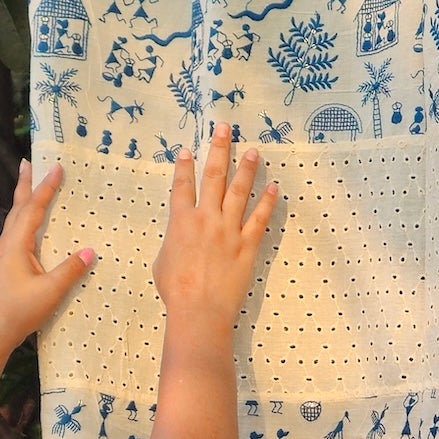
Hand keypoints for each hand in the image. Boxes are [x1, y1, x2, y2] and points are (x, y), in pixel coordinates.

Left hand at [0, 161, 95, 359]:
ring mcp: (3, 256)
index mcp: (16, 245)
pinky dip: (24, 220)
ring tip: (30, 187)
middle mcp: (6, 245)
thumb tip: (90, 252)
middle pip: (17, 207)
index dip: (46, 188)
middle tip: (29, 163)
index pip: (32, 209)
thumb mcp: (49, 292)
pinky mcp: (4, 267)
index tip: (57, 168)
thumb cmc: (16, 313)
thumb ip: (69, 271)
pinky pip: (16, 234)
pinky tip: (30, 228)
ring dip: (23, 200)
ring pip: (14, 220)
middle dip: (25, 184)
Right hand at [155, 124, 275, 335]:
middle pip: (213, 177)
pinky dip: (267, 202)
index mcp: (180, 221)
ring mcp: (228, 230)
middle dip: (219, 150)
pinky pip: (259, 219)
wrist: (199, 309)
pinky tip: (274, 187)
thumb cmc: (176, 290)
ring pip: (238, 191)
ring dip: (246, 169)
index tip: (186, 149)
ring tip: (253, 151)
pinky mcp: (247, 245)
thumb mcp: (163, 260)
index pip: (181, 186)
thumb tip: (180, 237)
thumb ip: (173, 241)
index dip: (183, 166)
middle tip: (225, 129)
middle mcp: (205, 218)